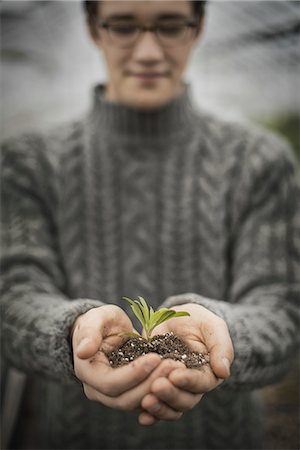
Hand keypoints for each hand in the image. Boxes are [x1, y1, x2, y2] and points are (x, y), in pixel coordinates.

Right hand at [71, 305, 183, 412]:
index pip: (111, 383)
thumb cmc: (100, 321)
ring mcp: (112, 396)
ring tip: (177, 368)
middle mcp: (97, 390)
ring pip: (138, 403)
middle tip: (173, 364)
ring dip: (159, 388)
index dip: (134, 374)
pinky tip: (175, 376)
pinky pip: (145, 401)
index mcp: (87, 372)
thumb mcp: (95, 319)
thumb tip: (84, 351)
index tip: (155, 357)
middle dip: (151, 383)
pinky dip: (161, 392)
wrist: (104, 330)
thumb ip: (89, 332)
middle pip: (126, 399)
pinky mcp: (128, 395)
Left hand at [139, 303, 233, 424]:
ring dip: (159, 408)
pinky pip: (156, 405)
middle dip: (171, 395)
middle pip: (186, 401)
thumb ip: (221, 346)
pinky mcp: (155, 386)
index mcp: (208, 372)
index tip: (175, 375)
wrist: (174, 318)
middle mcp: (191, 386)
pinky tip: (142, 417)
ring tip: (146, 401)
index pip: (201, 383)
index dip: (189, 381)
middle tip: (156, 386)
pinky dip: (150, 414)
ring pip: (171, 407)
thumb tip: (224, 372)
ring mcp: (173, 388)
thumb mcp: (212, 326)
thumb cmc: (197, 320)